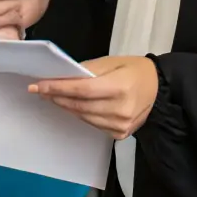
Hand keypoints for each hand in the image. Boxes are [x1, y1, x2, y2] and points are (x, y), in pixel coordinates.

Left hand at [32, 56, 158, 138]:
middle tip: (40, 90)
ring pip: (84, 117)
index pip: (82, 90)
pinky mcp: (120, 134)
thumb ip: (87, 70)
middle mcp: (120, 109)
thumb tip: (63, 78)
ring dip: (66, 107)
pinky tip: (72, 107)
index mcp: (119, 86)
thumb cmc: (133, 69)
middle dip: (57, 97)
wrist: (157, 88)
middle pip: (80, 105)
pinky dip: (80, 115)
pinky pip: (93, 124)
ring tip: (52, 98)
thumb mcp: (111, 62)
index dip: (58, 88)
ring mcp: (121, 125)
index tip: (38, 86)